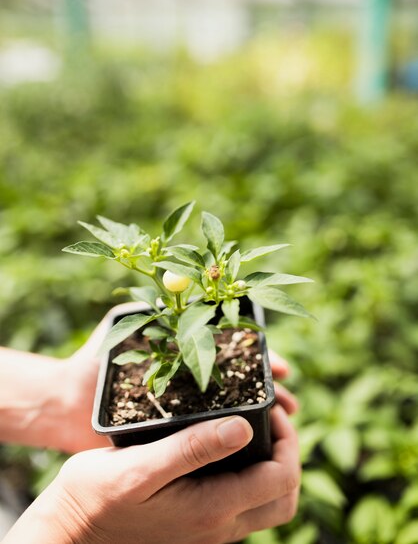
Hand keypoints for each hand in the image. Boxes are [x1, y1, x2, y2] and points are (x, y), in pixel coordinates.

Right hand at [3, 407, 299, 543]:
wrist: (70, 532)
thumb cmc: (97, 496)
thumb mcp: (140, 467)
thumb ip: (192, 448)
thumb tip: (245, 429)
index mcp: (212, 509)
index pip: (281, 478)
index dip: (288, 440)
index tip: (269, 407)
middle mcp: (219, 526)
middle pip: (285, 497)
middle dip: (290, 454)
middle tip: (270, 418)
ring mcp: (210, 530)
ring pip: (268, 504)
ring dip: (274, 466)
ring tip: (254, 427)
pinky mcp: (198, 525)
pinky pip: (244, 505)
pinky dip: (253, 475)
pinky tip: (228, 446)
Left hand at [60, 307, 297, 452]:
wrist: (66, 401)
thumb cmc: (95, 358)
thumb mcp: (123, 322)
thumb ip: (150, 301)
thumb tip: (180, 278)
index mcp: (186, 347)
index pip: (232, 347)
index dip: (258, 354)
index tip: (280, 367)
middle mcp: (193, 374)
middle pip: (240, 377)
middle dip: (268, 387)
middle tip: (290, 401)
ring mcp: (186, 404)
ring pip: (232, 406)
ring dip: (261, 413)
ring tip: (284, 422)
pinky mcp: (175, 431)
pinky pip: (208, 431)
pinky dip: (233, 435)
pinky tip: (253, 443)